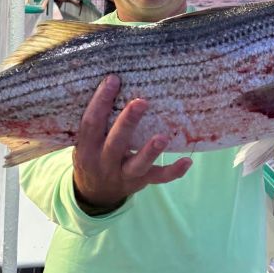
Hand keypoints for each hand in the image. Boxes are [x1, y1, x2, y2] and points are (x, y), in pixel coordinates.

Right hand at [73, 75, 192, 209]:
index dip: (101, 101)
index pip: (91, 123)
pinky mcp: (140, 181)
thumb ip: (97, 121)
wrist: (95, 193)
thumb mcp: (85, 141)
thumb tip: (113, 81)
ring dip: (150, 151)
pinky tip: (187, 161)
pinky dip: (173, 171)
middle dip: (128, 122)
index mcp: (86, 148)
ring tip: (163, 137)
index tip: (114, 79)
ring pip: (137, 164)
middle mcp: (103, 163)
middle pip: (116, 143)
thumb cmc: (92, 154)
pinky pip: (158, 178)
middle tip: (141, 102)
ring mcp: (123, 174)